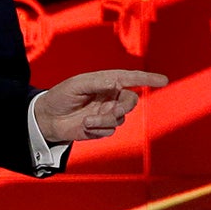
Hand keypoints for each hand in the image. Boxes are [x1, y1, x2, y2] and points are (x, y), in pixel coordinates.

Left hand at [34, 69, 168, 142]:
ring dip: (105, 120)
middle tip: (113, 110)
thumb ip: (99, 83)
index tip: (163, 80)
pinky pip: (110, 130)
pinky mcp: (102, 128)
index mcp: (107, 82)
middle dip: (123, 107)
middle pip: (130, 102)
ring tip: (87, 120)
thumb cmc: (61, 96)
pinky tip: (85, 126)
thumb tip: (119, 82)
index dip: (147, 79)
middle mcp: (110, 97)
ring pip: (120, 118)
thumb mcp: (78, 84)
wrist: (47, 118)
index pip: (131, 79)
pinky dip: (99, 129)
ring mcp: (107, 113)